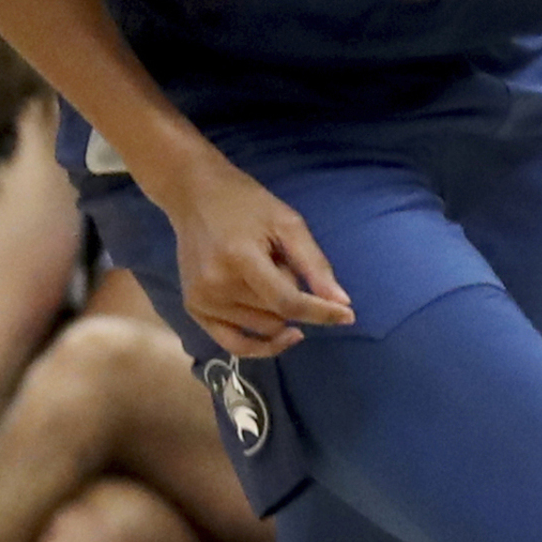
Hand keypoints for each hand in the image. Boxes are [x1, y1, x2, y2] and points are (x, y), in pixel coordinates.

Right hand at [163, 157, 352, 356]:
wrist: (195, 197)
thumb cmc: (247, 205)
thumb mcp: (288, 224)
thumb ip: (315, 265)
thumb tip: (341, 304)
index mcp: (239, 259)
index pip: (287, 302)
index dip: (321, 313)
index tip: (347, 317)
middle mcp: (215, 286)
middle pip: (277, 315)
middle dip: (294, 296)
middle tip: (280, 262)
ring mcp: (200, 301)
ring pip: (263, 328)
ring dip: (277, 311)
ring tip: (263, 275)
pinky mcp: (194, 309)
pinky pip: (234, 344)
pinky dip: (260, 344)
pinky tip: (282, 336)